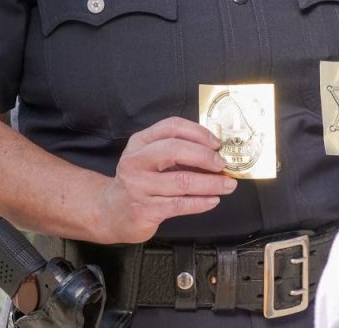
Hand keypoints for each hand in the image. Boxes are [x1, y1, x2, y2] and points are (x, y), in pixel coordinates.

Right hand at [98, 116, 236, 243]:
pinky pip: (179, 205)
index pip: (171, 127)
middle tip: (223, 164)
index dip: (198, 133)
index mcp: (139, 142)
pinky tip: (212, 200)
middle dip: (205, 156)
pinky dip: (200, 202)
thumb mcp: (148, 158)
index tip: (216, 143)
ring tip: (227, 185)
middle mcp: (135, 161)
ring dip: (211, 183)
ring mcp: (138, 187)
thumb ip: (175, 151)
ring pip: (182, 181)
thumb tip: (214, 152)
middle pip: (175, 150)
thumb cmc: (138, 182)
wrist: (110, 212)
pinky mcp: (144, 210)